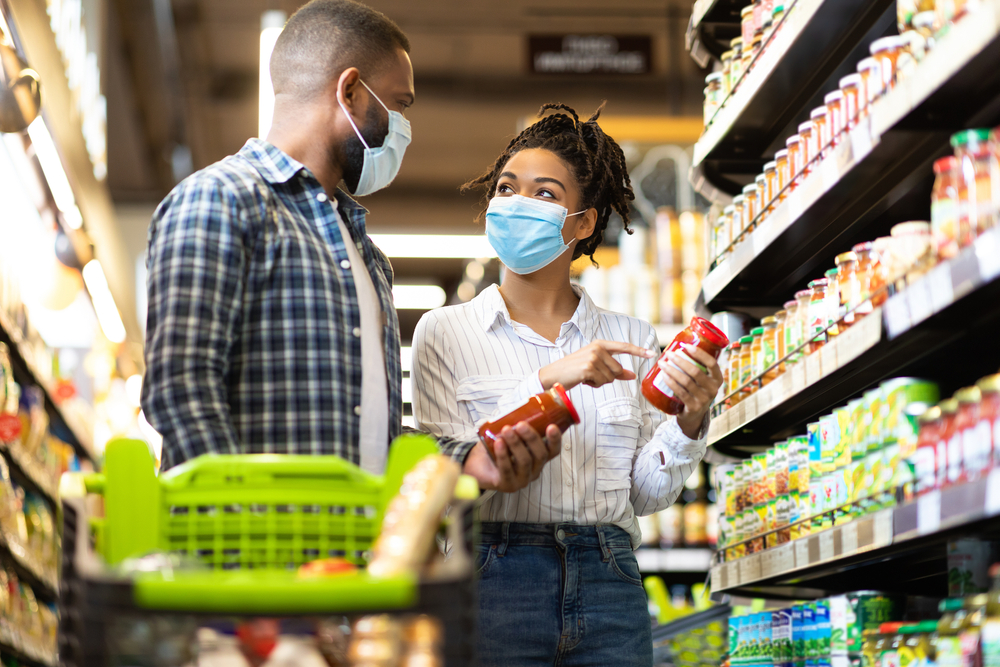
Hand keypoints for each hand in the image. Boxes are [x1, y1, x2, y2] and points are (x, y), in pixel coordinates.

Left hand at [462, 422, 561, 492]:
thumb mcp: (511, 432)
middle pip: (540, 455)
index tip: (551, 426)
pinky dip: (503, 455)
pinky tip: (499, 443)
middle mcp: (534, 469)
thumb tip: (522, 401)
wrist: (477, 464)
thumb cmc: (497, 446)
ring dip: (516, 444)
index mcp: (539, 457)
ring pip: (525, 461)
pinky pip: (507, 470)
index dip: (555, 439)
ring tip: (507, 430)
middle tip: (521, 425)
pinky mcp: (507, 485)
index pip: (553, 450)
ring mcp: (522, 479)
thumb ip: (518, 420)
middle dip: (531, 438)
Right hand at [539, 340, 654, 390]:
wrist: (553, 375)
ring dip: (599, 382)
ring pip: (611, 377)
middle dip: (607, 377)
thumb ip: (614, 370)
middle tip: (591, 375)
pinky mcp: (588, 368)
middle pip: (618, 369)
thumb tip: (632, 375)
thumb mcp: (595, 368)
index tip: (653, 354)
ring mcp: (593, 357)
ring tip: (585, 377)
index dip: (639, 351)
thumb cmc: (574, 371)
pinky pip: (602, 382)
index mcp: (600, 344)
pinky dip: (594, 385)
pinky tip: (583, 380)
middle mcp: (597, 348)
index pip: (624, 347)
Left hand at [656, 345, 723, 438]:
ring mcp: (704, 399)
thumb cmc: (696, 390)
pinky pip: (681, 392)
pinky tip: (664, 376)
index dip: (699, 353)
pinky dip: (671, 382)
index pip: (711, 363)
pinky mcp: (694, 406)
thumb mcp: (702, 380)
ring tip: (662, 363)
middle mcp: (713, 389)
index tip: (686, 346)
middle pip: (695, 371)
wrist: (694, 415)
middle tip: (669, 354)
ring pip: (686, 381)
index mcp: (717, 378)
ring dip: (672, 370)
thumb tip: (679, 347)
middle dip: (680, 360)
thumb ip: (697, 366)